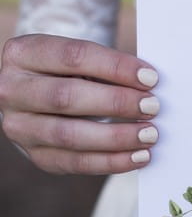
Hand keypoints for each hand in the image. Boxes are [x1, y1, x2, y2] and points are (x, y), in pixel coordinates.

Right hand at [0, 34, 159, 173]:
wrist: (38, 94)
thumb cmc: (68, 72)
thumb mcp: (78, 59)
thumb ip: (107, 68)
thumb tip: (150, 86)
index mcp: (22, 54)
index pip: (73, 57)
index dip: (115, 67)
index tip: (150, 78)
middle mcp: (11, 90)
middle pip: (66, 97)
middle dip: (116, 103)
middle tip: (152, 106)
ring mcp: (19, 126)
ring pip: (69, 135)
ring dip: (116, 137)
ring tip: (149, 134)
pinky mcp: (35, 155)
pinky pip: (75, 163)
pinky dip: (111, 162)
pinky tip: (138, 156)